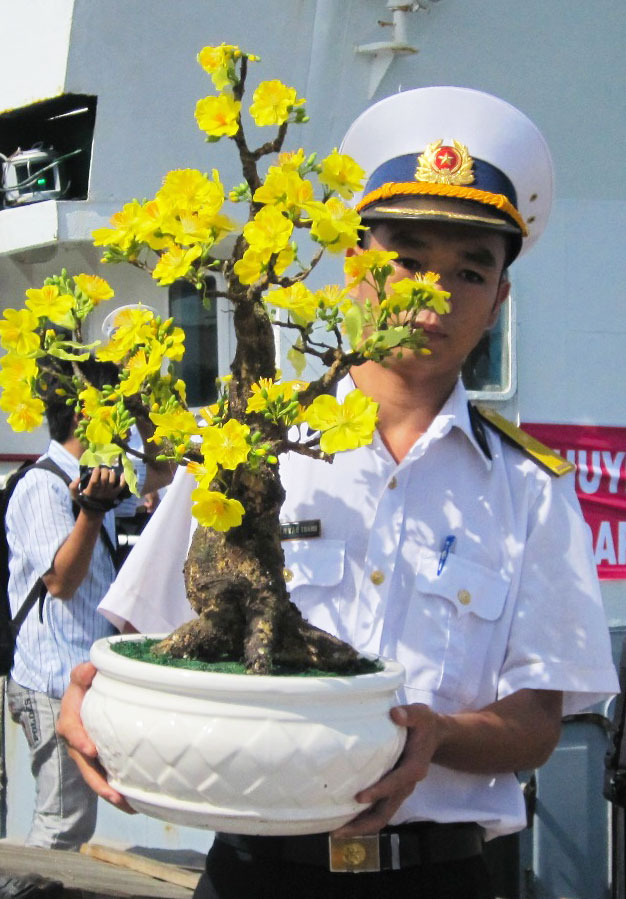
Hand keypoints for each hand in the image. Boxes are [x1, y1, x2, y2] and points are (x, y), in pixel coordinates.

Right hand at [56, 662, 135, 813]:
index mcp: (70, 722)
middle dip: (98, 782)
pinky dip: (118, 790)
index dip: (80, 741)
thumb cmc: (85, 686)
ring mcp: (88, 756)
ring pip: (96, 777)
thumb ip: (82, 673)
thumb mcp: (80, 677)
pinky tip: (134, 803)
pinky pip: (106, 777)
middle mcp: (77, 743)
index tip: (91, 750)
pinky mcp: (100, 761)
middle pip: (85, 766)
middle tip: (113, 794)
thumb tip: (90, 669)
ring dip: (109, 793)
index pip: (72, 733)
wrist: (87, 696)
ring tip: (127, 805)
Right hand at [70, 465, 126, 503]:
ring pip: (112, 481)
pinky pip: (121, 486)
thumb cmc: (84, 500)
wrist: (93, 511)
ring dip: (111, 473)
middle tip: (102, 469)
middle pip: (104, 478)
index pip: (94, 480)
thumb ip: (73, 486)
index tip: (96, 468)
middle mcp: (101, 491)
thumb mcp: (75, 494)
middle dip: (104, 471)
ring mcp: (109, 492)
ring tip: (109, 471)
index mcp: (91, 490)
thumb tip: (78, 478)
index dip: (96, 472)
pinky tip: (122, 474)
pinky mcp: (115, 494)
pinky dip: (123, 480)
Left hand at [332, 703, 441, 836]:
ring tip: (336, 832)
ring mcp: (400, 791)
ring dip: (361, 826)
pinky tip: (345, 820)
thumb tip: (395, 714)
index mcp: (414, 768)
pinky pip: (379, 811)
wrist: (434, 737)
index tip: (360, 798)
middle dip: (364, 823)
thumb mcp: (421, 714)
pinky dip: (364, 819)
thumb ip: (409, 714)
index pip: (396, 782)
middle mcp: (407, 785)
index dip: (379, 791)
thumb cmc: (424, 725)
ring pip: (382, 816)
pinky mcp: (393, 792)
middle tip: (339, 830)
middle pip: (387, 811)